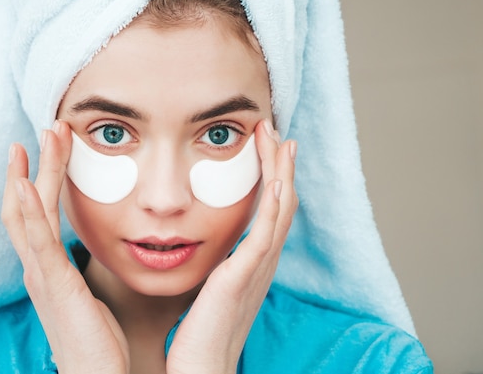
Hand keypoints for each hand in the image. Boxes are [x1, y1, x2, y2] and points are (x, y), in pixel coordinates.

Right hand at [1, 121, 129, 373]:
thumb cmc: (99, 342)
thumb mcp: (92, 296)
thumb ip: (88, 271)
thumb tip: (105, 249)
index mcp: (48, 269)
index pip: (39, 214)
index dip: (43, 178)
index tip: (56, 146)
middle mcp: (38, 268)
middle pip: (27, 205)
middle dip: (36, 165)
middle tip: (49, 127)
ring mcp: (42, 276)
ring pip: (28, 214)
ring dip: (32, 173)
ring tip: (38, 138)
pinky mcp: (54, 287)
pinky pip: (37, 243)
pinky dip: (28, 212)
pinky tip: (24, 184)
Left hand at [166, 119, 297, 373]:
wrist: (201, 369)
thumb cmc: (200, 333)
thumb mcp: (211, 289)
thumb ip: (217, 265)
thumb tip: (211, 249)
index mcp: (253, 262)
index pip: (271, 210)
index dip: (273, 176)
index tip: (267, 148)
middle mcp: (262, 261)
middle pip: (282, 202)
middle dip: (281, 165)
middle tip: (277, 132)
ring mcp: (257, 269)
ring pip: (280, 210)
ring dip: (280, 173)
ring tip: (279, 140)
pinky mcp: (243, 278)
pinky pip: (265, 235)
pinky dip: (274, 206)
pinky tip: (275, 181)